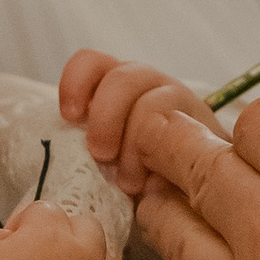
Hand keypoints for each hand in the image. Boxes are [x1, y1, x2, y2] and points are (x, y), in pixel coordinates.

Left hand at [59, 49, 208, 196]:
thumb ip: (84, 145)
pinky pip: (181, 128)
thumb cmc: (131, 180)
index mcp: (114, 87)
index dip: (76, 82)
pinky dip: (161, 155)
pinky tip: (154, 182)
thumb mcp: (100, 158)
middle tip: (101, 156)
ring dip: (135, 142)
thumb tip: (56, 151)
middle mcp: (146, 86)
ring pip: (153, 103)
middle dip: (106, 117)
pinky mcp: (202, 126)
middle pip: (121, 77)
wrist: (182, 196)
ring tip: (129, 181)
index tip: (70, 117)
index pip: (92, 63)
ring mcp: (177, 102)